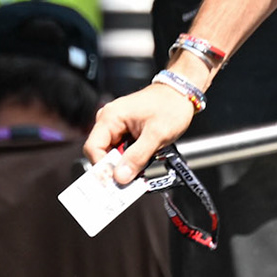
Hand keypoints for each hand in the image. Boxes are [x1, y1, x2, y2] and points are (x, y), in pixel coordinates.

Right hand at [84, 81, 199, 183]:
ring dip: (124, 166)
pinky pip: (121, 150)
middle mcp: (109, 120)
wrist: (183, 93)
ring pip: (112, 154)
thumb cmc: (172, 105)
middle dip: (114, 169)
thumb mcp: (157, 134)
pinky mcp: (125, 131)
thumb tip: (120, 177)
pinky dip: (129, 160)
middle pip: (101, 153)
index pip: (93, 148)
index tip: (113, 182)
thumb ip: (138, 156)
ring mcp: (117, 126)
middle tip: (127, 183)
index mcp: (111, 116)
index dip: (101, 168)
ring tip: (138, 173)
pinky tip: (140, 165)